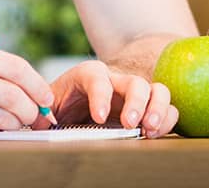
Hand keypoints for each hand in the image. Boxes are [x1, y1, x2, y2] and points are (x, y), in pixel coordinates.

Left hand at [46, 59, 177, 137]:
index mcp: (88, 75)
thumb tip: (41, 121)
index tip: (99, 117)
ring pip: (156, 91)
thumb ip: (44, 112)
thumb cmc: (62, 104)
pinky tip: (157, 133)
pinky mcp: (147, 108)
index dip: (100, 96)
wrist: (75, 103)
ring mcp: (133, 94)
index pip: (97, 78)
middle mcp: (115, 80)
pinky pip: (166, 108)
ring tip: (150, 128)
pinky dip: (167, 119)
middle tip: (130, 124)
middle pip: (133, 82)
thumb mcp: (49, 105)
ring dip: (157, 109)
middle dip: (135, 102)